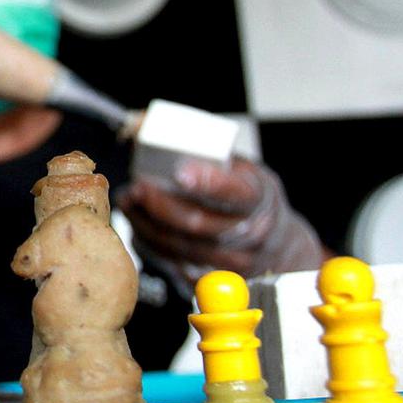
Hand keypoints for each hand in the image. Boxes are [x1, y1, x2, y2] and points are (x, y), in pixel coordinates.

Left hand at [118, 157, 329, 293]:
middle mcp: (249, 233)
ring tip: (128, 203)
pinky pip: (173, 263)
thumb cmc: (247, 196)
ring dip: (145, 224)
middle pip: (198, 223)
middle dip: (160, 205)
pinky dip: (149, 243)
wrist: (274, 241)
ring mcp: (232, 261)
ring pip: (179, 246)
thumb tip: (145, 125)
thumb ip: (202, 151)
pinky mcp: (213, 277)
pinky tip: (138, 224)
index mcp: (257, 198)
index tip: (182, 172)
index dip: (208, 182)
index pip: (235, 192)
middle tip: (136, 187)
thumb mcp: (239, 166)